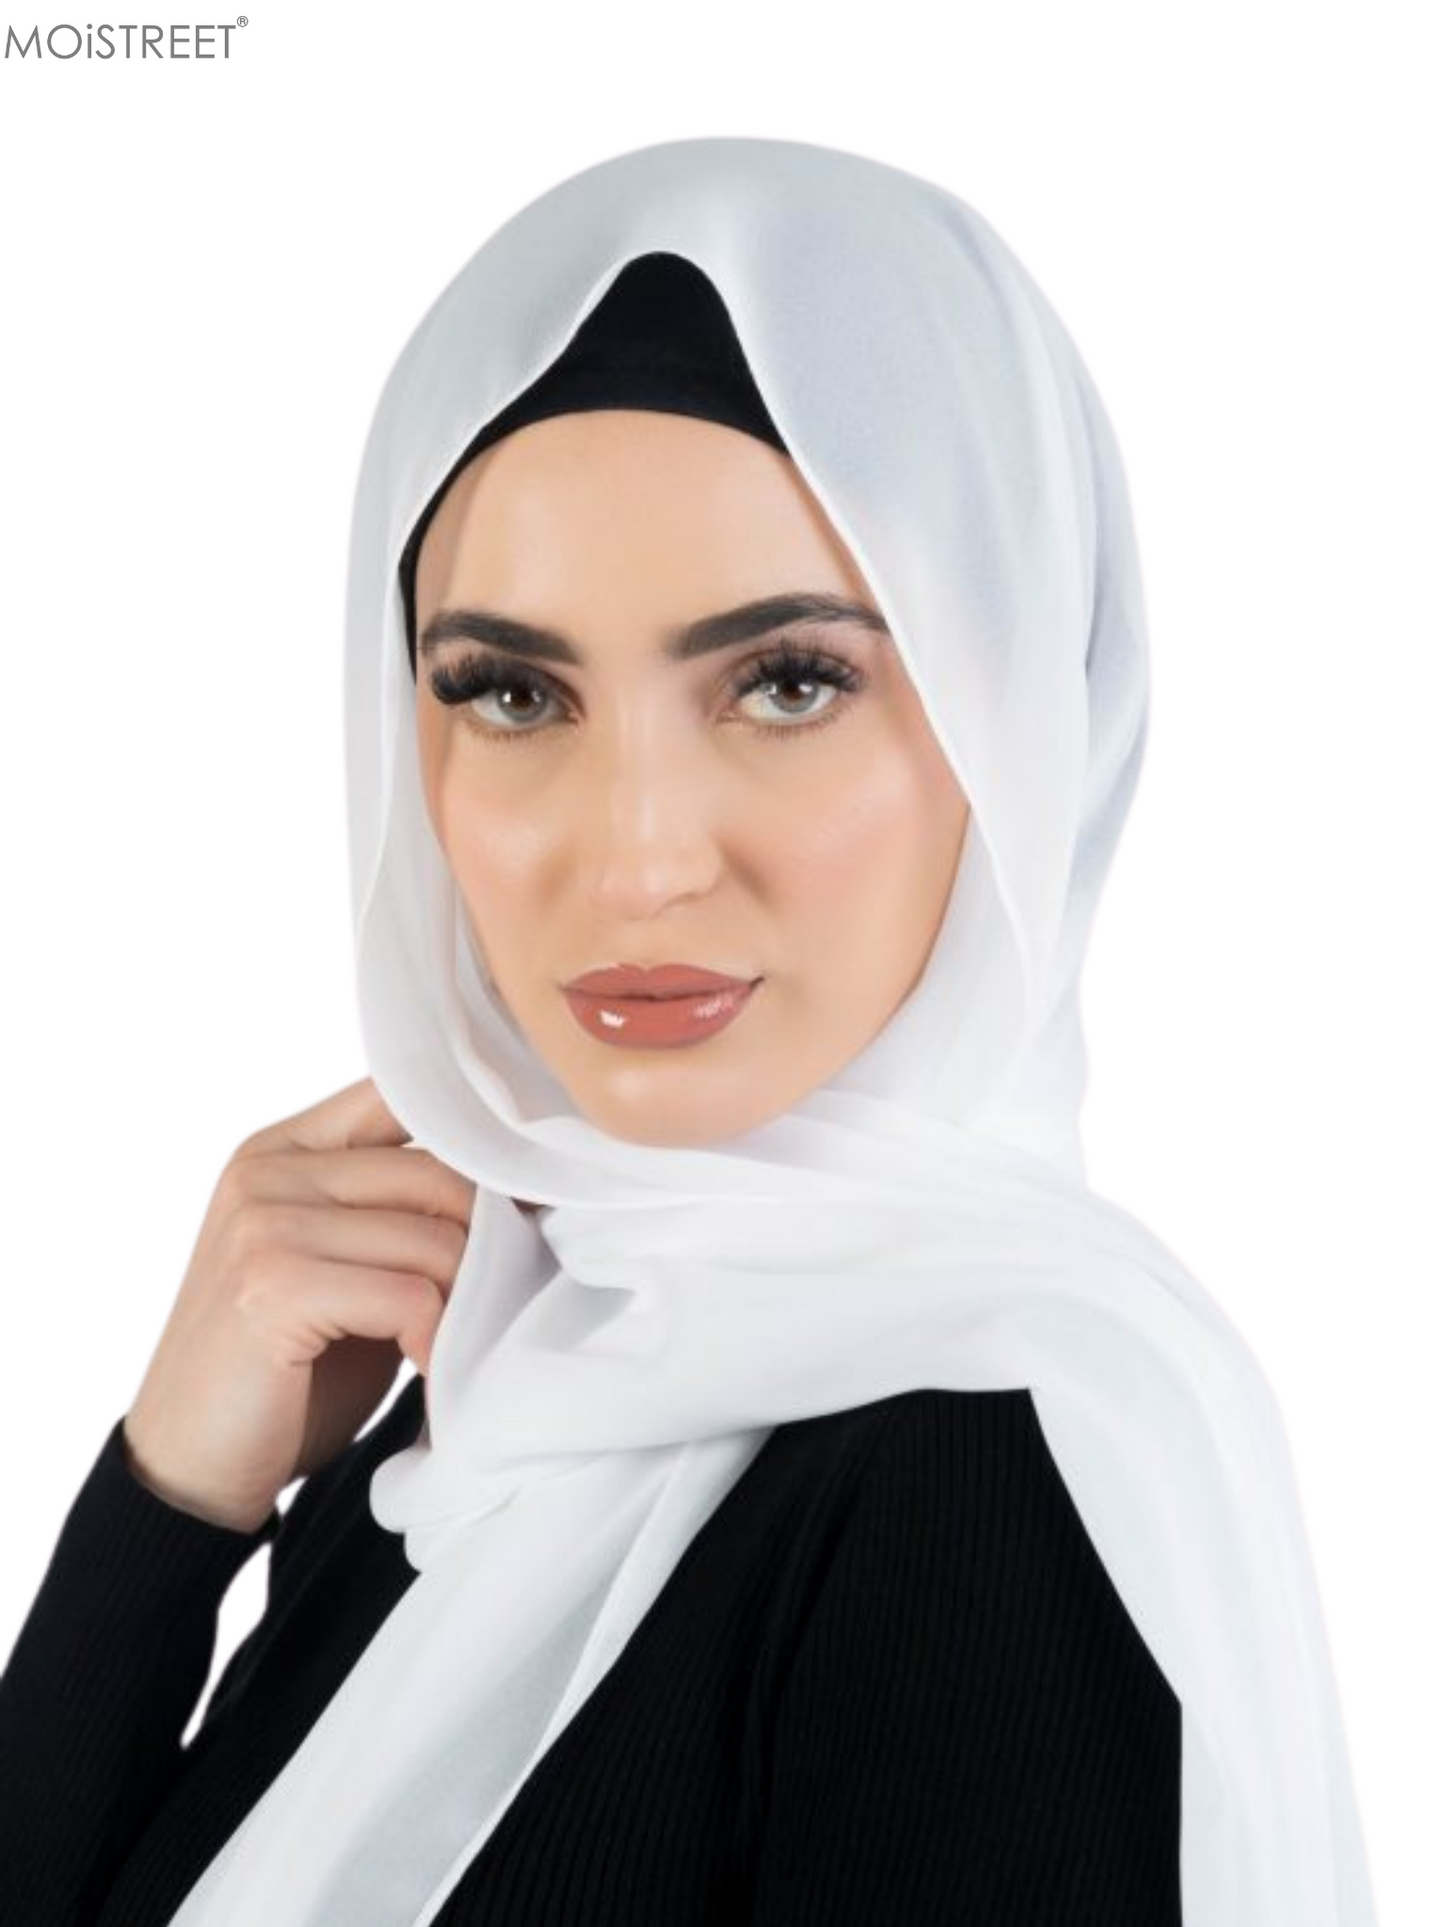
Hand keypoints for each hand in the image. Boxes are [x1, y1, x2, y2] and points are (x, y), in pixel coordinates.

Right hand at [122, 1076, 476, 1531]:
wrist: (191, 1466)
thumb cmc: (284, 1373)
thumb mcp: (340, 1270)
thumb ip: (395, 1216)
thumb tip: (515, 1190)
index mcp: (281, 1150)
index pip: (399, 1095)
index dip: (474, 1140)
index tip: (526, 1193)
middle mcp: (268, 1171)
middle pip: (436, 1172)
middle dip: (486, 1239)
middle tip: (502, 1296)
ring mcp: (264, 1224)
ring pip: (432, 1237)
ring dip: (468, 1299)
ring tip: (463, 1341)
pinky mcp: (274, 1286)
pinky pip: (408, 1294)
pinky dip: (437, 1339)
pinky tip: (430, 1368)